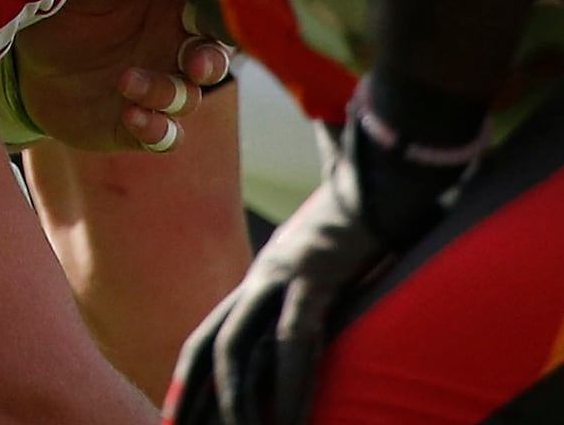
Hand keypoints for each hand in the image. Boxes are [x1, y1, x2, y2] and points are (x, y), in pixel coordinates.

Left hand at [11, 0, 232, 152]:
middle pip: (213, 60)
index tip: (207, 20)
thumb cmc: (59, 21)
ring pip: (187, 98)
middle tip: (196, 65)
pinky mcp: (140, 126)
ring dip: (164, 92)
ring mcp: (159, 92)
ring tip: (125, 82)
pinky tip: (131, 117)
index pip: (206, 15)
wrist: (24, 69)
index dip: (215, 18)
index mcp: (165, 14)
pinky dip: (156, 130)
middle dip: (211, 63)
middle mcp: (170, 54)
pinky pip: (165, 136)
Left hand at [171, 101, 464, 424]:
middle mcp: (262, 277)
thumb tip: (322, 285)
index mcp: (262, 275)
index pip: (210, 333)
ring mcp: (285, 276)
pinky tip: (287, 419)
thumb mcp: (334, 249)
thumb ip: (316, 275)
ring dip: (238, 401)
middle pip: (212, 346)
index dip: (189, 377)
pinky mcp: (317, 277)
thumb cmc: (369, 207)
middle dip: (194, 396)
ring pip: (243, 349)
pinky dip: (290, 385)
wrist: (388, 164)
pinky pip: (296, 340)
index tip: (175, 414)